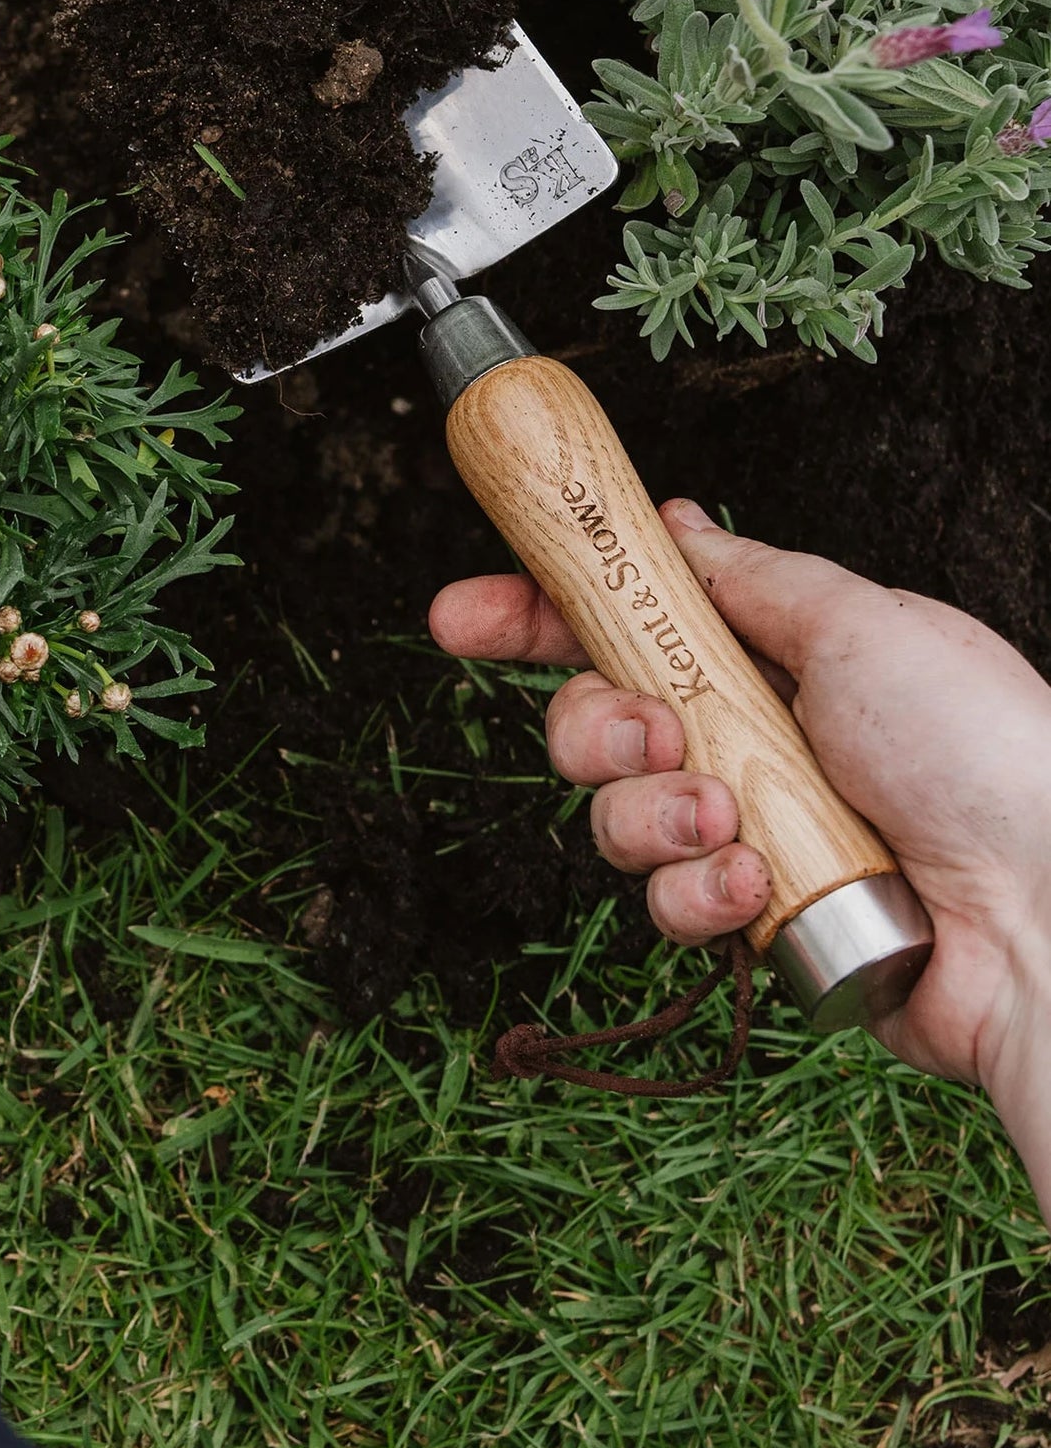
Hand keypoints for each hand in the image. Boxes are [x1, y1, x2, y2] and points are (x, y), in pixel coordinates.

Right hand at [430, 499, 1050, 1122]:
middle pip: (596, 721)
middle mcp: (750, 742)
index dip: (535, 616)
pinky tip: (757, 886)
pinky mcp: (750, 919)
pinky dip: (700, 890)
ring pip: (614, 816)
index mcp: (775, 659)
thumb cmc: (985, 755)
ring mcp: (747, 833)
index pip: (627, 624)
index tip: (462, 614)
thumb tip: (678, 527)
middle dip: (595, 727)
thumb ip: (750, 575)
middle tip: (651, 732)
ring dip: (653, 813)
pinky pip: (665, 900)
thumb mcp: (864, 621)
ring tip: (725, 818)